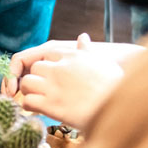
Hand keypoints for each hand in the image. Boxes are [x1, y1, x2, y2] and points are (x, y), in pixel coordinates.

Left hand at [12, 35, 128, 128]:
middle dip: (37, 78)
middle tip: (44, 90)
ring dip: (30, 91)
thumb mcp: (101, 62)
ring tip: (39, 99)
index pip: (47, 55)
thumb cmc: (115, 86)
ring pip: (26, 83)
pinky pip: (28, 101)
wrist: (121, 109)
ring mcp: (54, 86)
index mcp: (71, 55)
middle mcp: (60, 68)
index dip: (47, 67)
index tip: (51, 77)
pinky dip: (29, 106)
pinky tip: (38, 110)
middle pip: (34, 68)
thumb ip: (87, 50)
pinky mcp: (51, 105)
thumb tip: (82, 37)